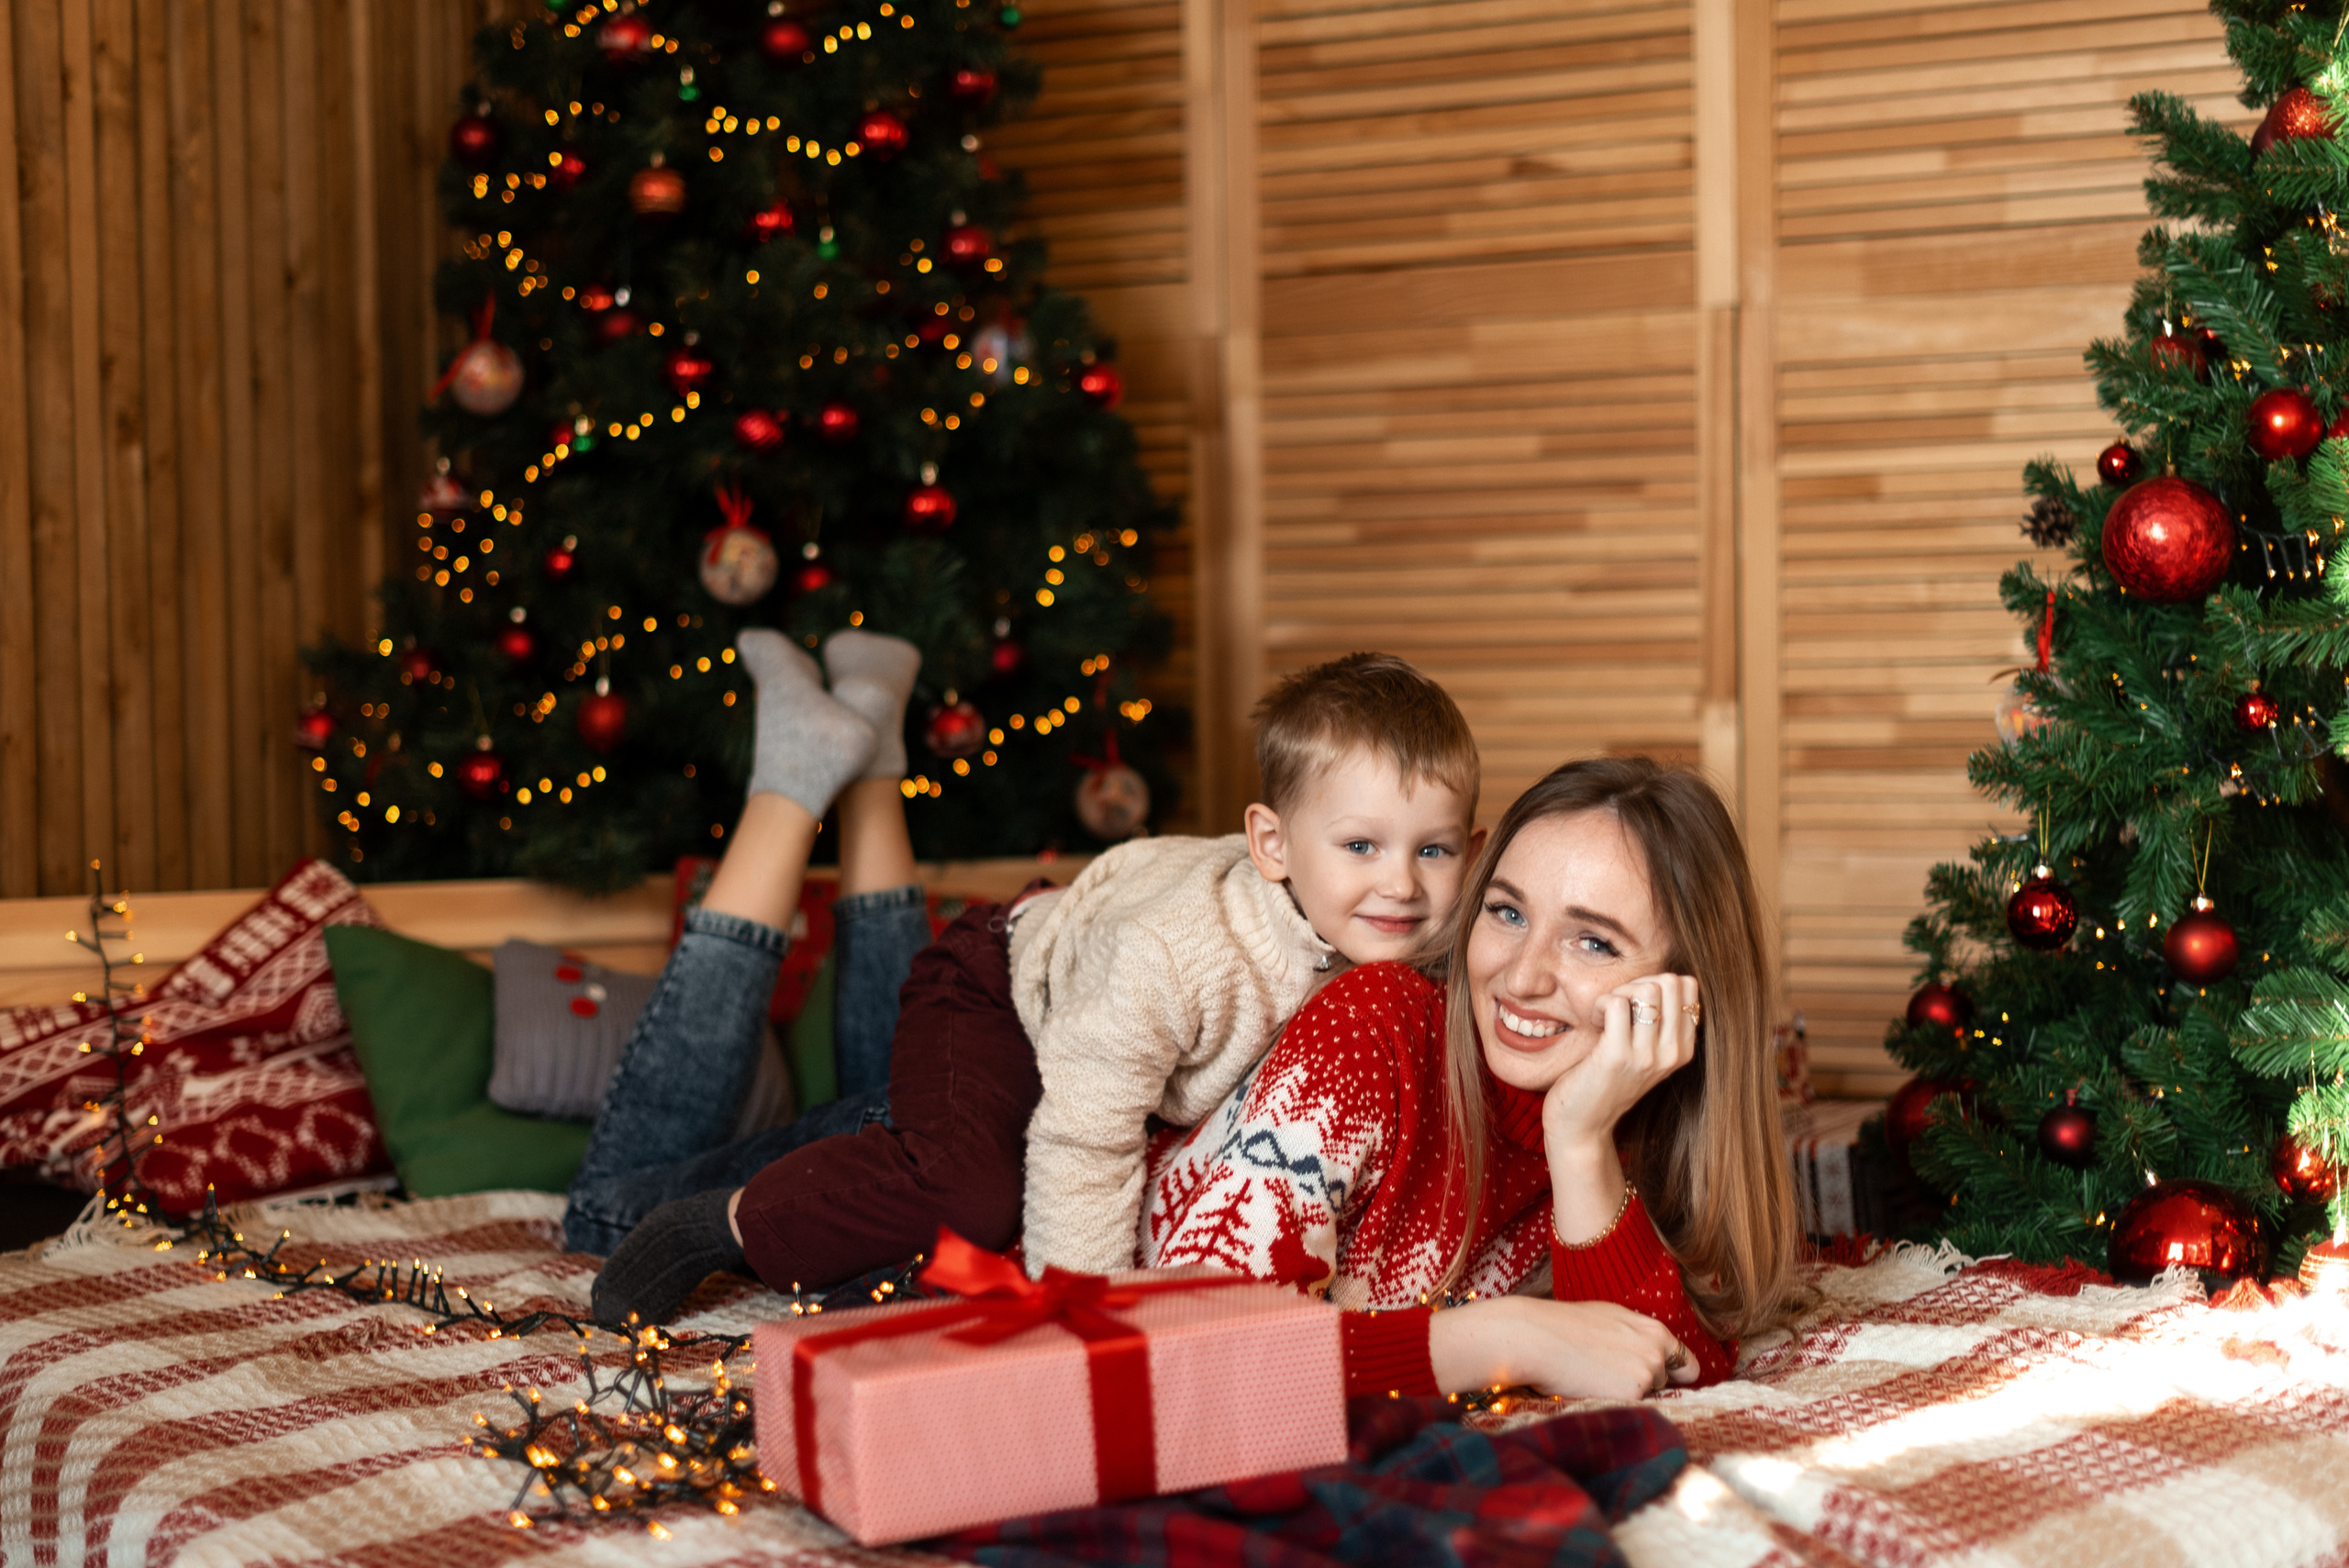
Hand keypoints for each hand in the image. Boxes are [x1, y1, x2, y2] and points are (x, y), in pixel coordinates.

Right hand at [1428, 1296, 1696, 1401]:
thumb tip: (1652, 1355)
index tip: (1656, 1382)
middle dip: (1644, 1385)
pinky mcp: (1633, 1394)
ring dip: (1627, 1396)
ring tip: (1593, 1379)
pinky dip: (1613, 1406)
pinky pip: (1629, 1410)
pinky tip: (1589, 1390)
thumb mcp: (1609, 1318)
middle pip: (1665, 1385)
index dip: (1673, 1376)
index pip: (1687, 1365)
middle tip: (1608, 1375)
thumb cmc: (1563, 1325)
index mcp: (1654, 1329)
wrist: (1533, 1337)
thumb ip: (1637, 1336)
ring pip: (1647, 1398)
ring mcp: (1648, 1372)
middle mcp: (1658, 1350)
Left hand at [1542, 972, 1701, 1156]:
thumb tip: (1664, 978)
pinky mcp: (1617, 1056)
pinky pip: (1615, 1002)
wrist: (1582, 1125)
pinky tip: (1595, 1023)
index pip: (1688, 986)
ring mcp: (1648, 1056)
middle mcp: (1672, 1053)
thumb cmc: (1606, 1081)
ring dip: (1619, 992)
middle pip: (1670, 981)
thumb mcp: (1645, 1053)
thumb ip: (1660, 1023)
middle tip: (1618, 1006)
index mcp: (1684, 1049)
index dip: (1655, 983)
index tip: (1635, 1005)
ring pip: (1647, 988)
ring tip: (1606, 1015)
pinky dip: (1599, 1004)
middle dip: (1638, 983)